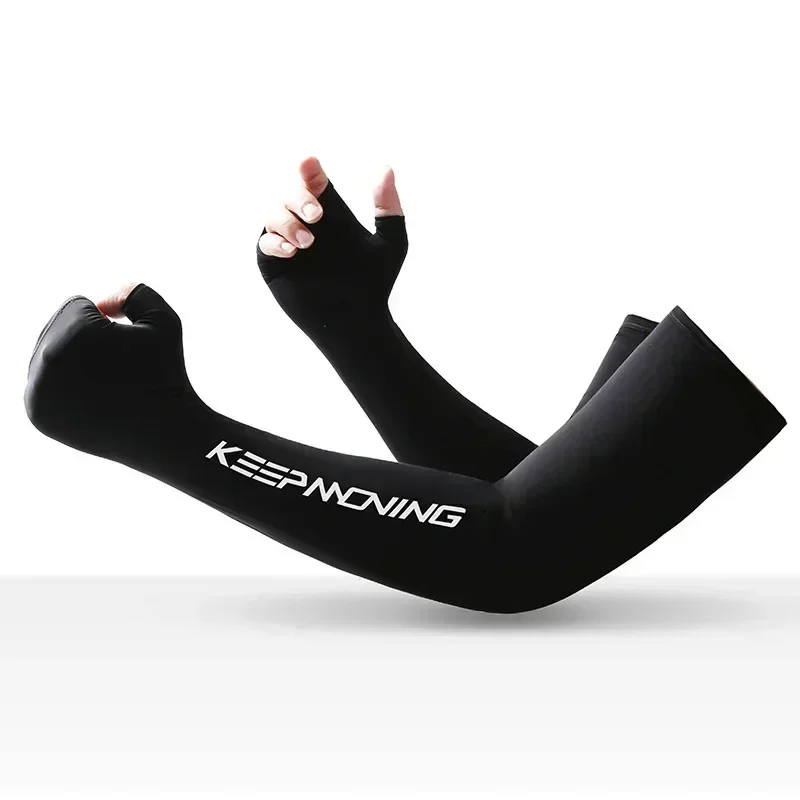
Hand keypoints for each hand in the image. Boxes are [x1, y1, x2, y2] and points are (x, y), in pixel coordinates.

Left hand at [26, 283, 193, 455]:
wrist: (164, 434)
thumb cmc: (167, 375)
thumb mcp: (164, 320)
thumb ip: (133, 292)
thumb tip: (100, 303)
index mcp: (76, 332)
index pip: (76, 305)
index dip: (108, 322)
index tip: (128, 348)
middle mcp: (48, 360)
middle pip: (56, 327)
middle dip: (86, 340)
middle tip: (118, 369)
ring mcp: (37, 390)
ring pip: (47, 354)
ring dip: (74, 360)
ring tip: (106, 382)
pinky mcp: (36, 413)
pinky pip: (43, 381)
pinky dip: (65, 384)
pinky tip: (92, 396)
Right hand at [257, 156, 407, 333]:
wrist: (358, 321)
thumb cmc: (376, 284)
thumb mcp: (390, 243)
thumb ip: (388, 207)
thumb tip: (386, 168)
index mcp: (332, 216)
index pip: (315, 183)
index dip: (310, 171)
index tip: (310, 164)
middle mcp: (307, 225)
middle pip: (290, 194)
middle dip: (299, 198)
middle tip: (316, 215)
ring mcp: (289, 244)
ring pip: (273, 214)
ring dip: (287, 221)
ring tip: (308, 243)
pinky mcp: (275, 265)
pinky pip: (264, 244)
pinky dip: (274, 242)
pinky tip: (291, 251)